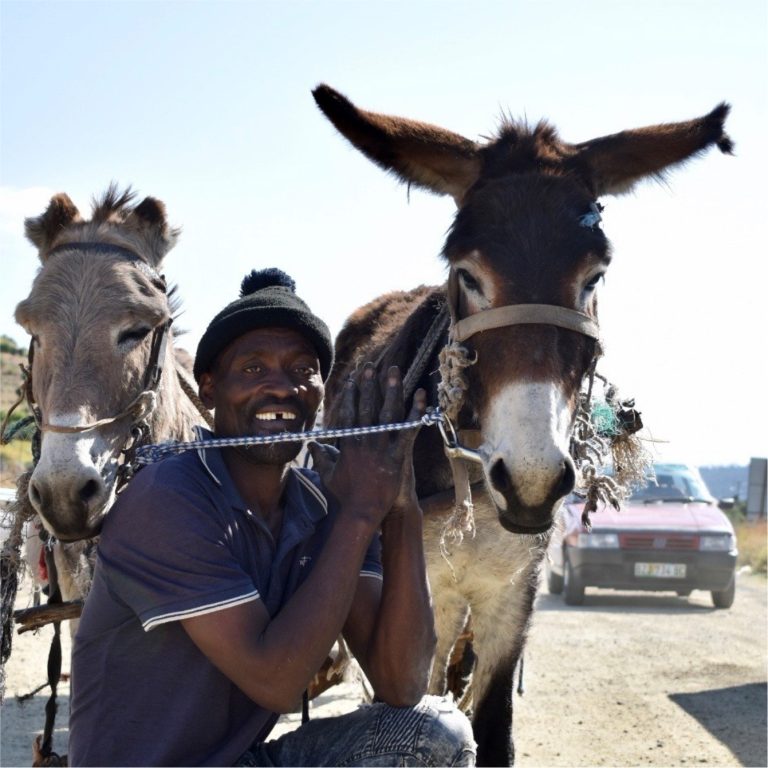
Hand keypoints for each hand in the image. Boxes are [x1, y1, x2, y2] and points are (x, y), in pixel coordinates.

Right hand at [308, 364, 425, 526]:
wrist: (359, 513)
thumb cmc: (343, 496)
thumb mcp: (327, 474)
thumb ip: (321, 456)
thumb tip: (313, 443)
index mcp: (348, 443)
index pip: (348, 412)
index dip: (351, 394)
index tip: (353, 379)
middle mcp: (364, 441)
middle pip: (367, 407)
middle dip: (369, 385)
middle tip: (370, 366)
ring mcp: (380, 447)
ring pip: (387, 413)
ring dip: (391, 390)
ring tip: (394, 371)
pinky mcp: (396, 457)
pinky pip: (408, 430)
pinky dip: (416, 412)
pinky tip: (421, 397)